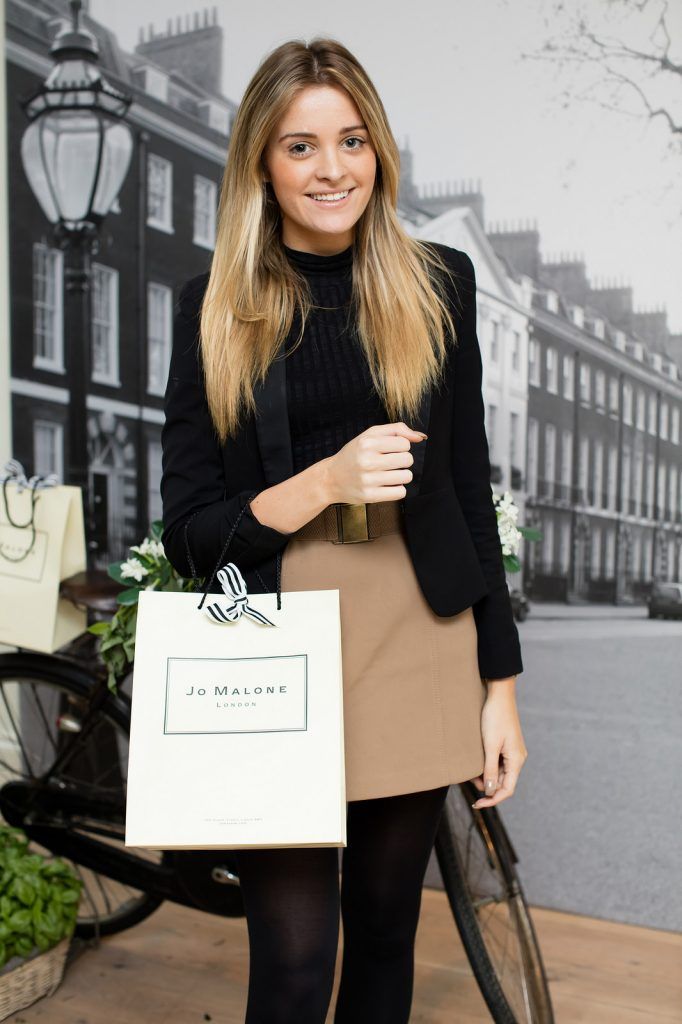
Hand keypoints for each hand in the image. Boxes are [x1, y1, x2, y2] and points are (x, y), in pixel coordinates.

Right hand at [324, 422, 426, 504]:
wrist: (331, 478)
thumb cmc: (353, 455)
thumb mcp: (369, 435)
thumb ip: (396, 430)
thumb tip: (420, 437)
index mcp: (367, 443)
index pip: (404, 444)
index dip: (400, 447)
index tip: (390, 450)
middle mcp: (367, 461)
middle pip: (408, 460)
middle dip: (403, 461)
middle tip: (390, 463)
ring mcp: (368, 480)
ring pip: (406, 477)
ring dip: (401, 476)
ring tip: (389, 474)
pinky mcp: (370, 496)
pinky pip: (400, 492)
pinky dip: (397, 489)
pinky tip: (387, 485)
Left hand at [470, 684, 527, 808]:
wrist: (499, 696)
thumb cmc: (495, 718)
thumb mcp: (490, 745)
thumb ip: (490, 769)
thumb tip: (489, 790)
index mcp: (516, 760)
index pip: (507, 789)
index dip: (493, 799)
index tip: (478, 803)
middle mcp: (517, 758)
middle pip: (503, 782)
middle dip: (487, 787)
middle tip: (469, 784)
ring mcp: (512, 752)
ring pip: (499, 773)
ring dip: (486, 776)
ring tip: (470, 773)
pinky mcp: (506, 745)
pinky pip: (498, 762)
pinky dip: (487, 766)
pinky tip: (476, 764)